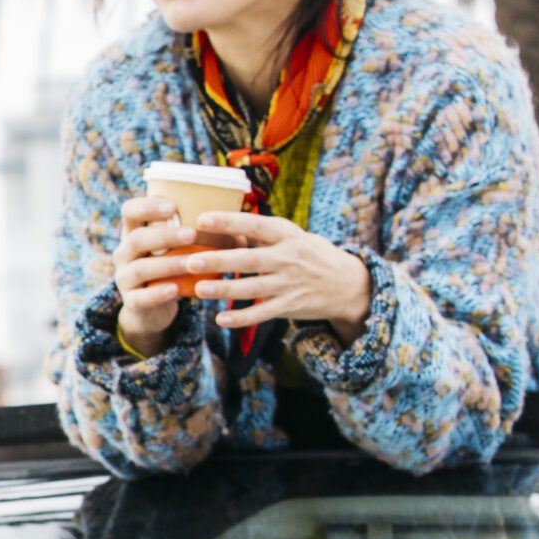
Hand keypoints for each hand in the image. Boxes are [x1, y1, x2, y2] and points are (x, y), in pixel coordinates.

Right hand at [108, 196, 204, 355]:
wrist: (154, 308)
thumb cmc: (173, 270)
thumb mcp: (180, 251)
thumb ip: (204, 239)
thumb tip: (242, 235)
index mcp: (135, 233)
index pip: (130, 211)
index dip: (147, 206)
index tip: (173, 206)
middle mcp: (124, 253)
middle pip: (136, 239)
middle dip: (164, 235)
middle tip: (192, 234)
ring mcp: (124, 278)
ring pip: (140, 268)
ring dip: (167, 264)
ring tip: (191, 263)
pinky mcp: (131, 301)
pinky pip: (141, 297)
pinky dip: (158, 293)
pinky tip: (175, 289)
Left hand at [181, 212, 373, 340]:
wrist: (348, 284)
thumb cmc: (309, 254)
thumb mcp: (292, 237)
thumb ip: (260, 235)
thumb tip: (224, 227)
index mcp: (287, 235)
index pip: (256, 225)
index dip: (230, 221)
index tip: (202, 219)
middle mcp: (288, 258)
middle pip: (249, 259)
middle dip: (220, 260)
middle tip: (191, 260)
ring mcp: (289, 284)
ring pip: (253, 288)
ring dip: (225, 290)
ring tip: (199, 289)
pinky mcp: (290, 306)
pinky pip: (262, 313)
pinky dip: (242, 318)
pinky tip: (220, 319)